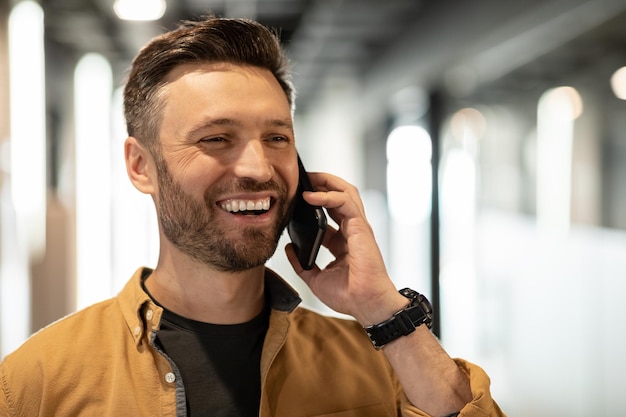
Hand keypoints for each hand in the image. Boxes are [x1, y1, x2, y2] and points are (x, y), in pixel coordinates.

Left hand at [285, 172, 406, 324]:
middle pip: (339, 195)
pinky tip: (310, 196)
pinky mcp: (361, 227)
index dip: (314, 201)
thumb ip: (301, 263)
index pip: (329, 212)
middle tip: (303, 177)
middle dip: (322, 183)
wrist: (365, 304)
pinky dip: (328, 196)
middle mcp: (352, 230)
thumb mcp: (315, 278)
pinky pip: (345, 202)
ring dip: (327, 181)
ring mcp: (358, 227)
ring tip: (308, 177)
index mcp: (344, 241)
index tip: (297, 195)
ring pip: (346, 192)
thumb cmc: (349, 295)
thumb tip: (289, 248)